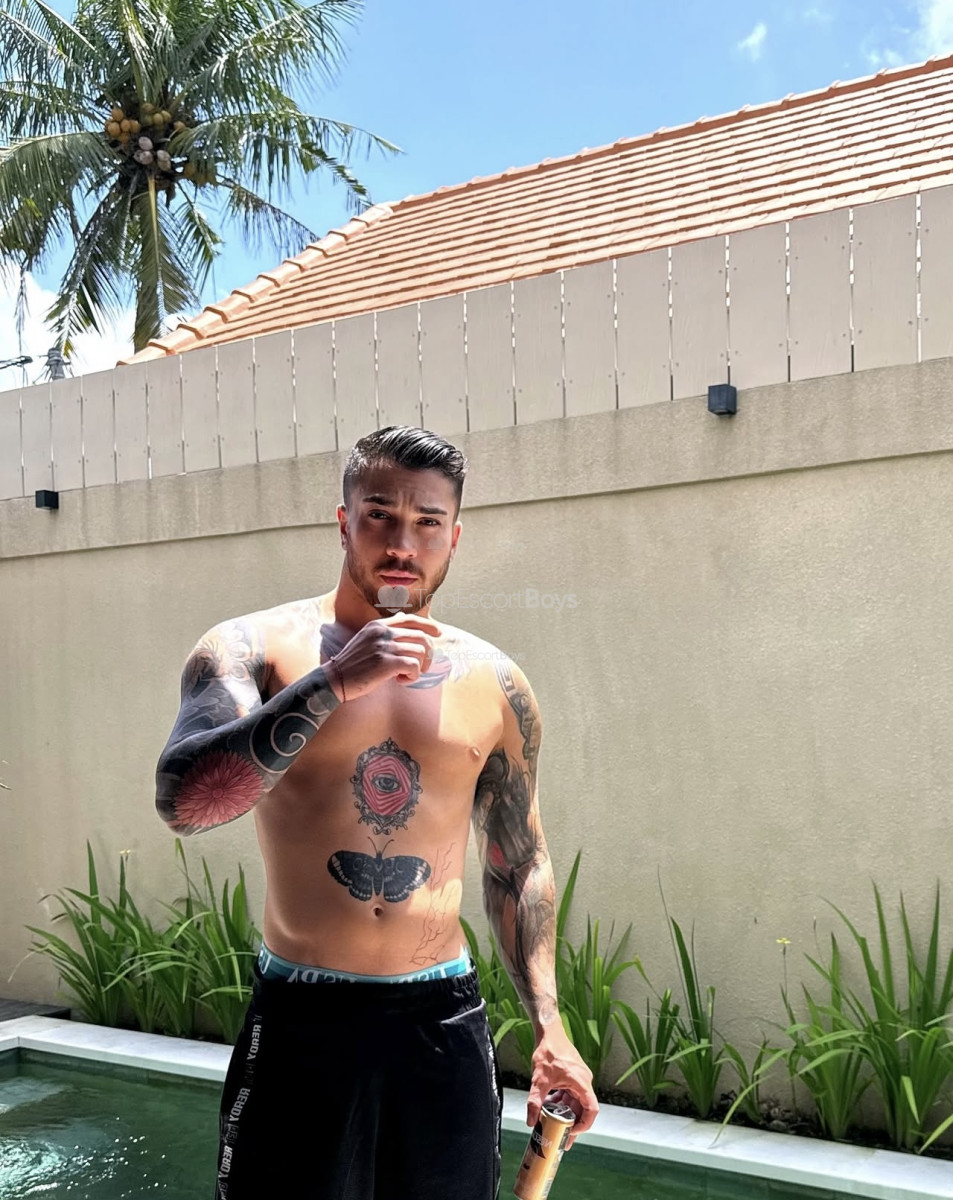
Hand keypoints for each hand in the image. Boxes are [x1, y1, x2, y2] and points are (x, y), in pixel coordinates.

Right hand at [328, 614, 439, 700]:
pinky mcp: (386, 663)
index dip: (428, 625)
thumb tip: (406, 624)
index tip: (438, 633)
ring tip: (404, 675)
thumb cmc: (353, 665)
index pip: (410, 619)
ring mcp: (384, 647)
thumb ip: (385, 633)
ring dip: (419, 667)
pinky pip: (415, 666)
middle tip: (421, 667)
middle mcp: (383, 632)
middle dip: (427, 654)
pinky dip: (413, 676)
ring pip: (421, 652)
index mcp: (378, 625)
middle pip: (421, 636)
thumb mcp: (367, 640)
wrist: (334, 680)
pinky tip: (400, 680)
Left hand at [527, 1028, 597, 1148]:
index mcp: (581, 1083)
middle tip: (562, 1137)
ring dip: (566, 1112)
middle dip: (572, 1123)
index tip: (571, 1133)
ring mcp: (579, 1078)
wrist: (549, 1032)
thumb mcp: (539, 1080)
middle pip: (583, 1108)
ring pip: (576, 1101)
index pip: (591, 1110)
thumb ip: (535, 1102)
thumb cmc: (549, 1050)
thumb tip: (531, 1121)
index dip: (584, 1125)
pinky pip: (571, 1093)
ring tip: (554, 1123)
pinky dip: (563, 1101)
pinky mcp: (573, 1075)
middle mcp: (584, 1081)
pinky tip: (550, 1104)